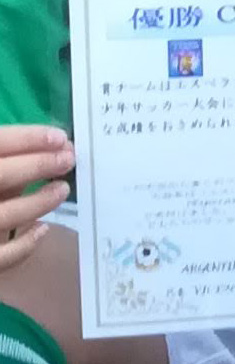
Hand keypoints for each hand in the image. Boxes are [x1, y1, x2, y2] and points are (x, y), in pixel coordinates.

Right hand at [0, 125, 73, 269]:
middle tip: (68, 160)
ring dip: (38, 201)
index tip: (60, 137)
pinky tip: (42, 229)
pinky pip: (1, 257)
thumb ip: (7, 164)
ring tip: (62, 189)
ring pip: (3, 215)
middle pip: (0, 176)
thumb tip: (51, 152)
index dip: (27, 138)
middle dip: (38, 165)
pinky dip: (24, 245)